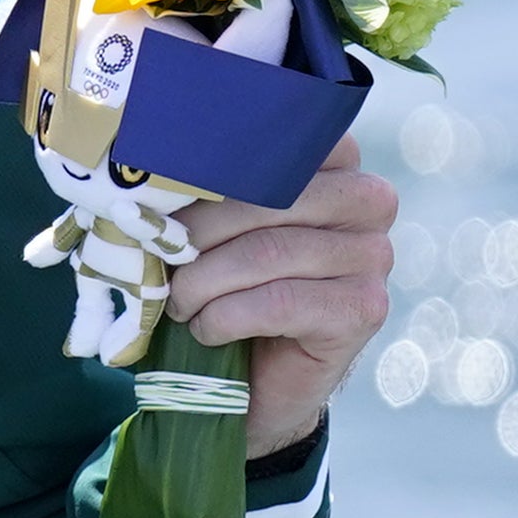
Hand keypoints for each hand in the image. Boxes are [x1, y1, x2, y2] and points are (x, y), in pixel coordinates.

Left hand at [172, 137, 399, 458]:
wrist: (256, 381)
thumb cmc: (227, 286)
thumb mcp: (209, 226)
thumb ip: (199, 187)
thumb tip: (144, 164)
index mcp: (334, 161)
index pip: (279, 137)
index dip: (212, 166)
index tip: (165, 191)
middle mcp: (367, 199)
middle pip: (268, 195)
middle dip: (198, 232)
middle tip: (162, 262)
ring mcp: (374, 255)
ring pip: (267, 251)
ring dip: (203, 283)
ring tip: (179, 303)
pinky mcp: (365, 309)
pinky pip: (280, 302)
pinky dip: (225, 317)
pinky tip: (207, 330)